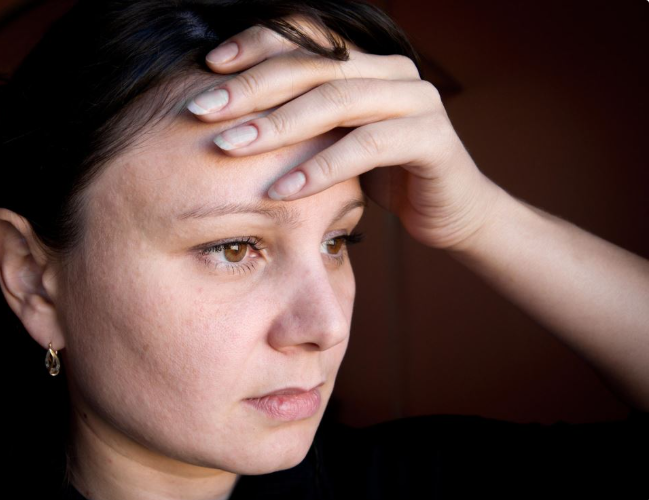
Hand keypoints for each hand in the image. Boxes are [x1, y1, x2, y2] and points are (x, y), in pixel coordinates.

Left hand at [188, 21, 505, 250]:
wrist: (450, 212)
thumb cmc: (385, 174)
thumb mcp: (339, 139)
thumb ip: (307, 118)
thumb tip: (235, 113)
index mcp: (368, 62)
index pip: (306, 36)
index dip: (256, 45)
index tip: (208, 69)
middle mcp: (393, 70)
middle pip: (315, 65)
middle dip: (253, 87)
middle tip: (205, 111)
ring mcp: (416, 100)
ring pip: (338, 100)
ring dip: (279, 125)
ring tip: (232, 147)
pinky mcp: (431, 139)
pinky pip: (368, 146)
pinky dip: (321, 168)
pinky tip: (283, 188)